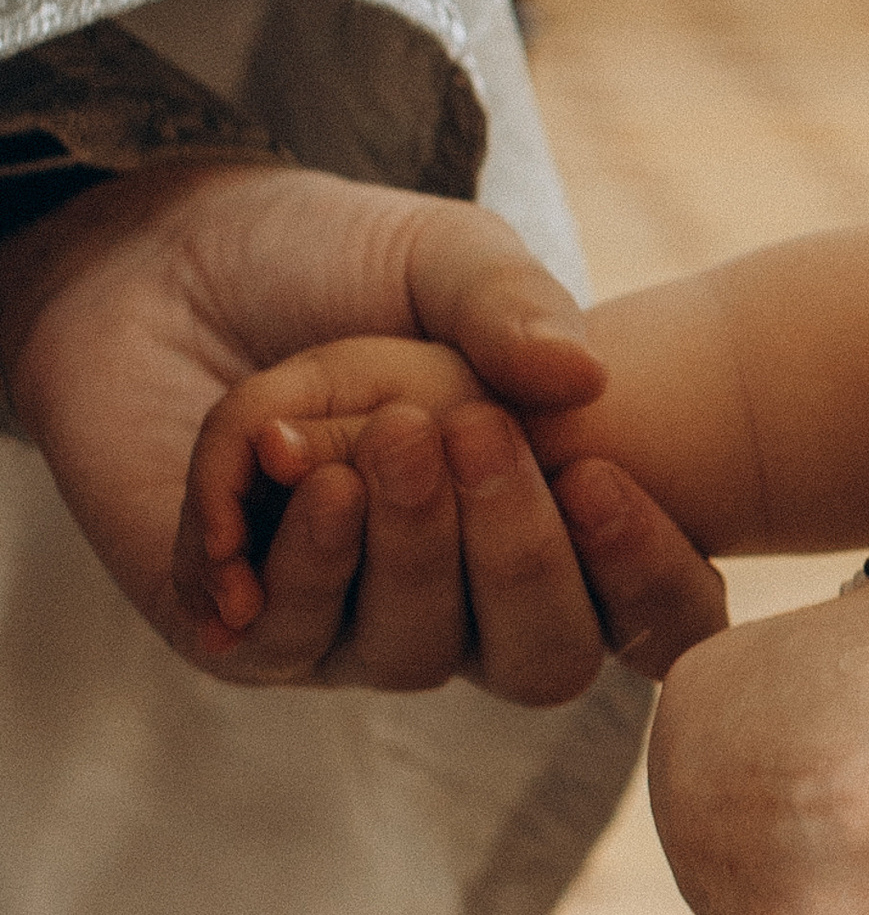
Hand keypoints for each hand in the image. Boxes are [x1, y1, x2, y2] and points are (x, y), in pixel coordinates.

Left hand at [0, 161, 725, 694]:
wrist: (166, 258)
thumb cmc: (330, 261)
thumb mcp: (444, 256)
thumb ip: (515, 304)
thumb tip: (581, 380)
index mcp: (555, 520)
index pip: (655, 616)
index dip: (649, 577)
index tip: (598, 478)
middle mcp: (469, 599)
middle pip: (541, 658)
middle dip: (517, 556)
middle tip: (472, 432)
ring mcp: (357, 627)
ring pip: (416, 652)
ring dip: (408, 546)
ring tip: (385, 437)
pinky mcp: (242, 633)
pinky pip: (291, 638)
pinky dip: (304, 561)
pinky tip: (302, 480)